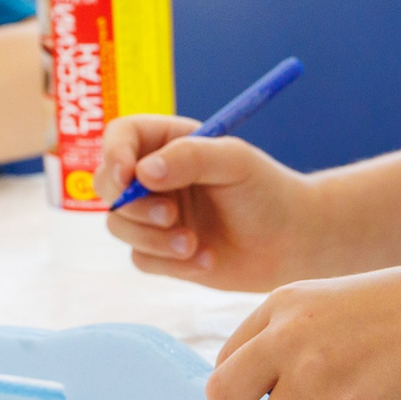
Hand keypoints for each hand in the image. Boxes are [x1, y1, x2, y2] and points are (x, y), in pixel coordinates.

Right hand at [98, 115, 322, 291]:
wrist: (293, 242)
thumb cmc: (268, 191)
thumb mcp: (235, 163)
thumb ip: (190, 158)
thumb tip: (141, 172)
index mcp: (171, 142)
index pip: (122, 136)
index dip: (114, 155)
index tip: (127, 177)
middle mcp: (157, 177)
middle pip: (107, 184)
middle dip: (133, 204)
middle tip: (170, 214)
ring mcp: (157, 215)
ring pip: (119, 225)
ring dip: (152, 238)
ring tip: (193, 244)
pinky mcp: (163, 252)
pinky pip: (141, 259)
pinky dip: (170, 263)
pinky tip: (207, 259)